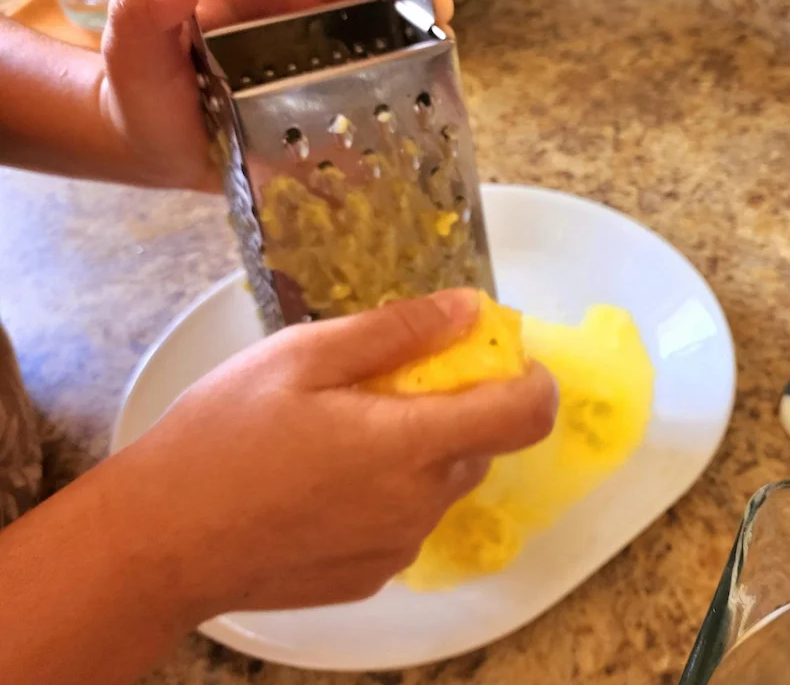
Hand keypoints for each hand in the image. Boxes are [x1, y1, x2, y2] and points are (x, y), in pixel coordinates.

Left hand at [100, 0, 453, 191]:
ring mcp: (324, 59)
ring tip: (441, 50)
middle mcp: (296, 10)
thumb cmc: (146, 89)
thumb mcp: (133, 51)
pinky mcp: (337, 106)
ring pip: (385, 33)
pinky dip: (407, 102)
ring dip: (419, 36)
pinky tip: (426, 115)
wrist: (163, 150)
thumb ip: (141, 8)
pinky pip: (380, 97)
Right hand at [119, 289, 555, 614]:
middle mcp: (419, 504)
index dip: (534, 381)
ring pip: (441, 483)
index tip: (508, 358)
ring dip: (419, 450)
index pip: (524, 416)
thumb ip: (397, 330)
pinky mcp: (371, 577)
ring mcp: (397, 549)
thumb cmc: (223, 437)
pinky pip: (406, 522)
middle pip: (479, 446)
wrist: (159, 543)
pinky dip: (390, 493)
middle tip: (388, 385)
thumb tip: (470, 308)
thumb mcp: (303, 356)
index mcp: (411, 444)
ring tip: (343, 433)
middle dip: (456, 408)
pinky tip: (325, 482)